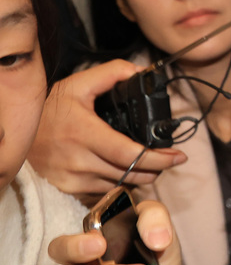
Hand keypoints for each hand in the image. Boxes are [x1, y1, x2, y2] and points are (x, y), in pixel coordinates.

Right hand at [30, 60, 186, 199]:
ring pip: (120, 184)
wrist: (18, 129)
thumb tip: (141, 72)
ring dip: (140, 177)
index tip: (179, 156)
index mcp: (84, 133)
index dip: (158, 158)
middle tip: (169, 159)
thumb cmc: (50, 109)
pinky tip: (126, 172)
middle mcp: (78, 160)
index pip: (129, 154)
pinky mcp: (69, 189)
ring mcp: (73, 178)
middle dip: (156, 168)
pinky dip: (119, 183)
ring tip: (149, 164)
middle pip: (130, 173)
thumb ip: (112, 73)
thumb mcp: (78, 84)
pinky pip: (104, 191)